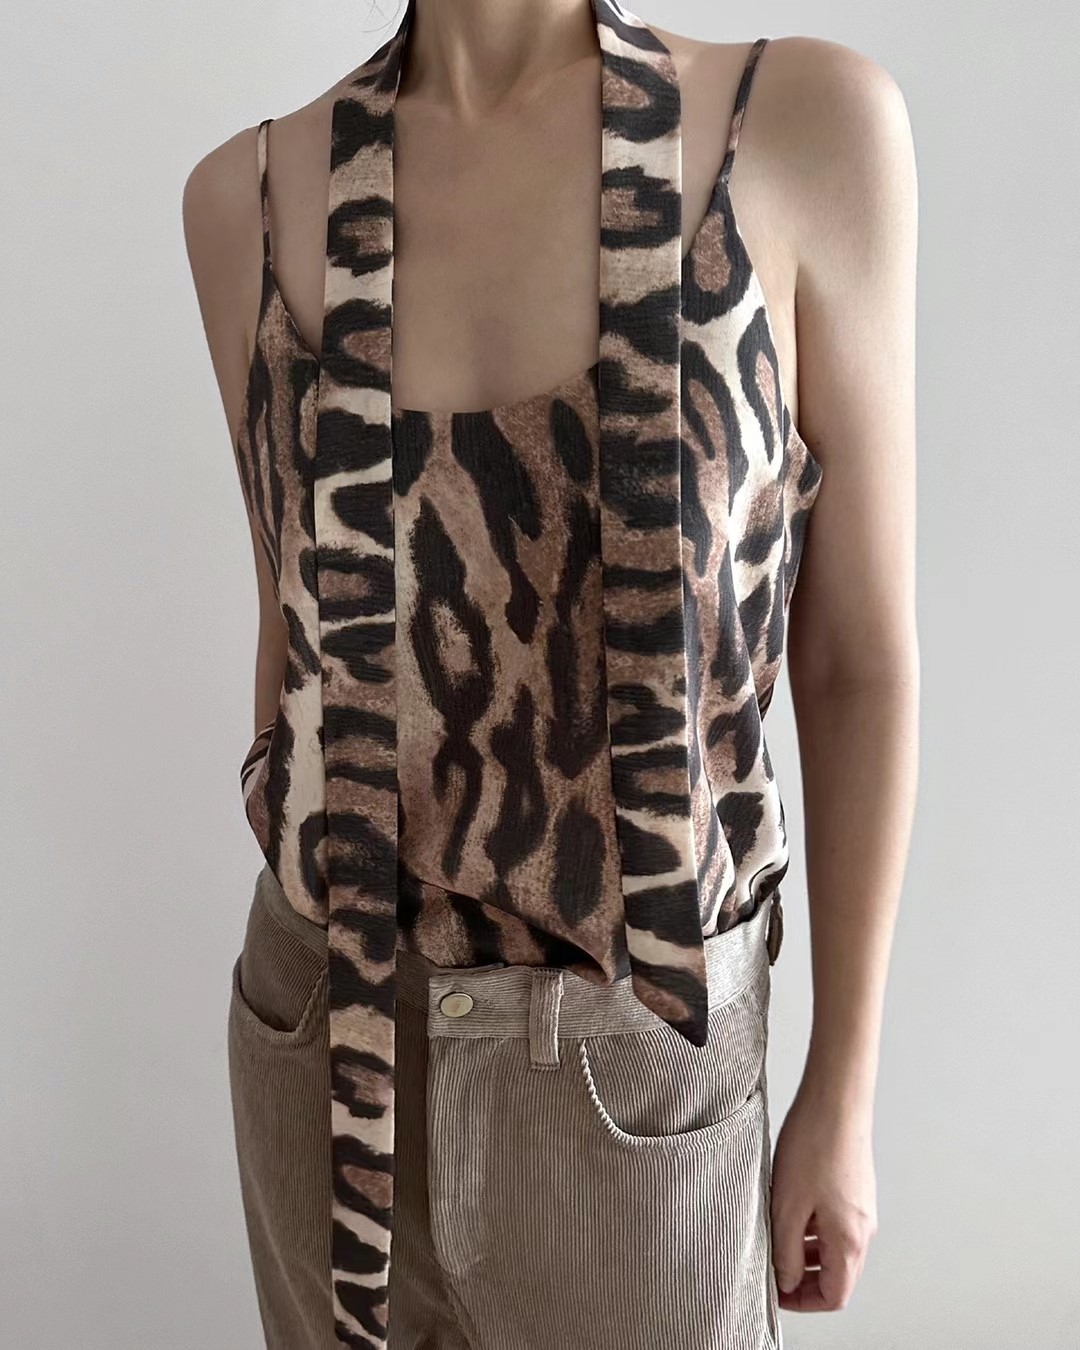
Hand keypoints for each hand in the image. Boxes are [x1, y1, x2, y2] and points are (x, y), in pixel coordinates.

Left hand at [769, 1078, 877, 1310]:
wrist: (836, 1100)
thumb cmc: (814, 1146)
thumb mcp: (788, 1206)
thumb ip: (785, 1252)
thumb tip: (785, 1282)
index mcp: (850, 1242)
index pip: (834, 1296)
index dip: (802, 1301)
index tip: (775, 1292)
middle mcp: (863, 1229)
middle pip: (837, 1274)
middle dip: (803, 1278)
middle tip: (771, 1266)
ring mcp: (861, 1208)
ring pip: (834, 1248)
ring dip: (806, 1251)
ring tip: (775, 1234)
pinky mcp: (855, 1189)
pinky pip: (835, 1223)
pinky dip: (813, 1227)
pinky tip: (789, 1207)